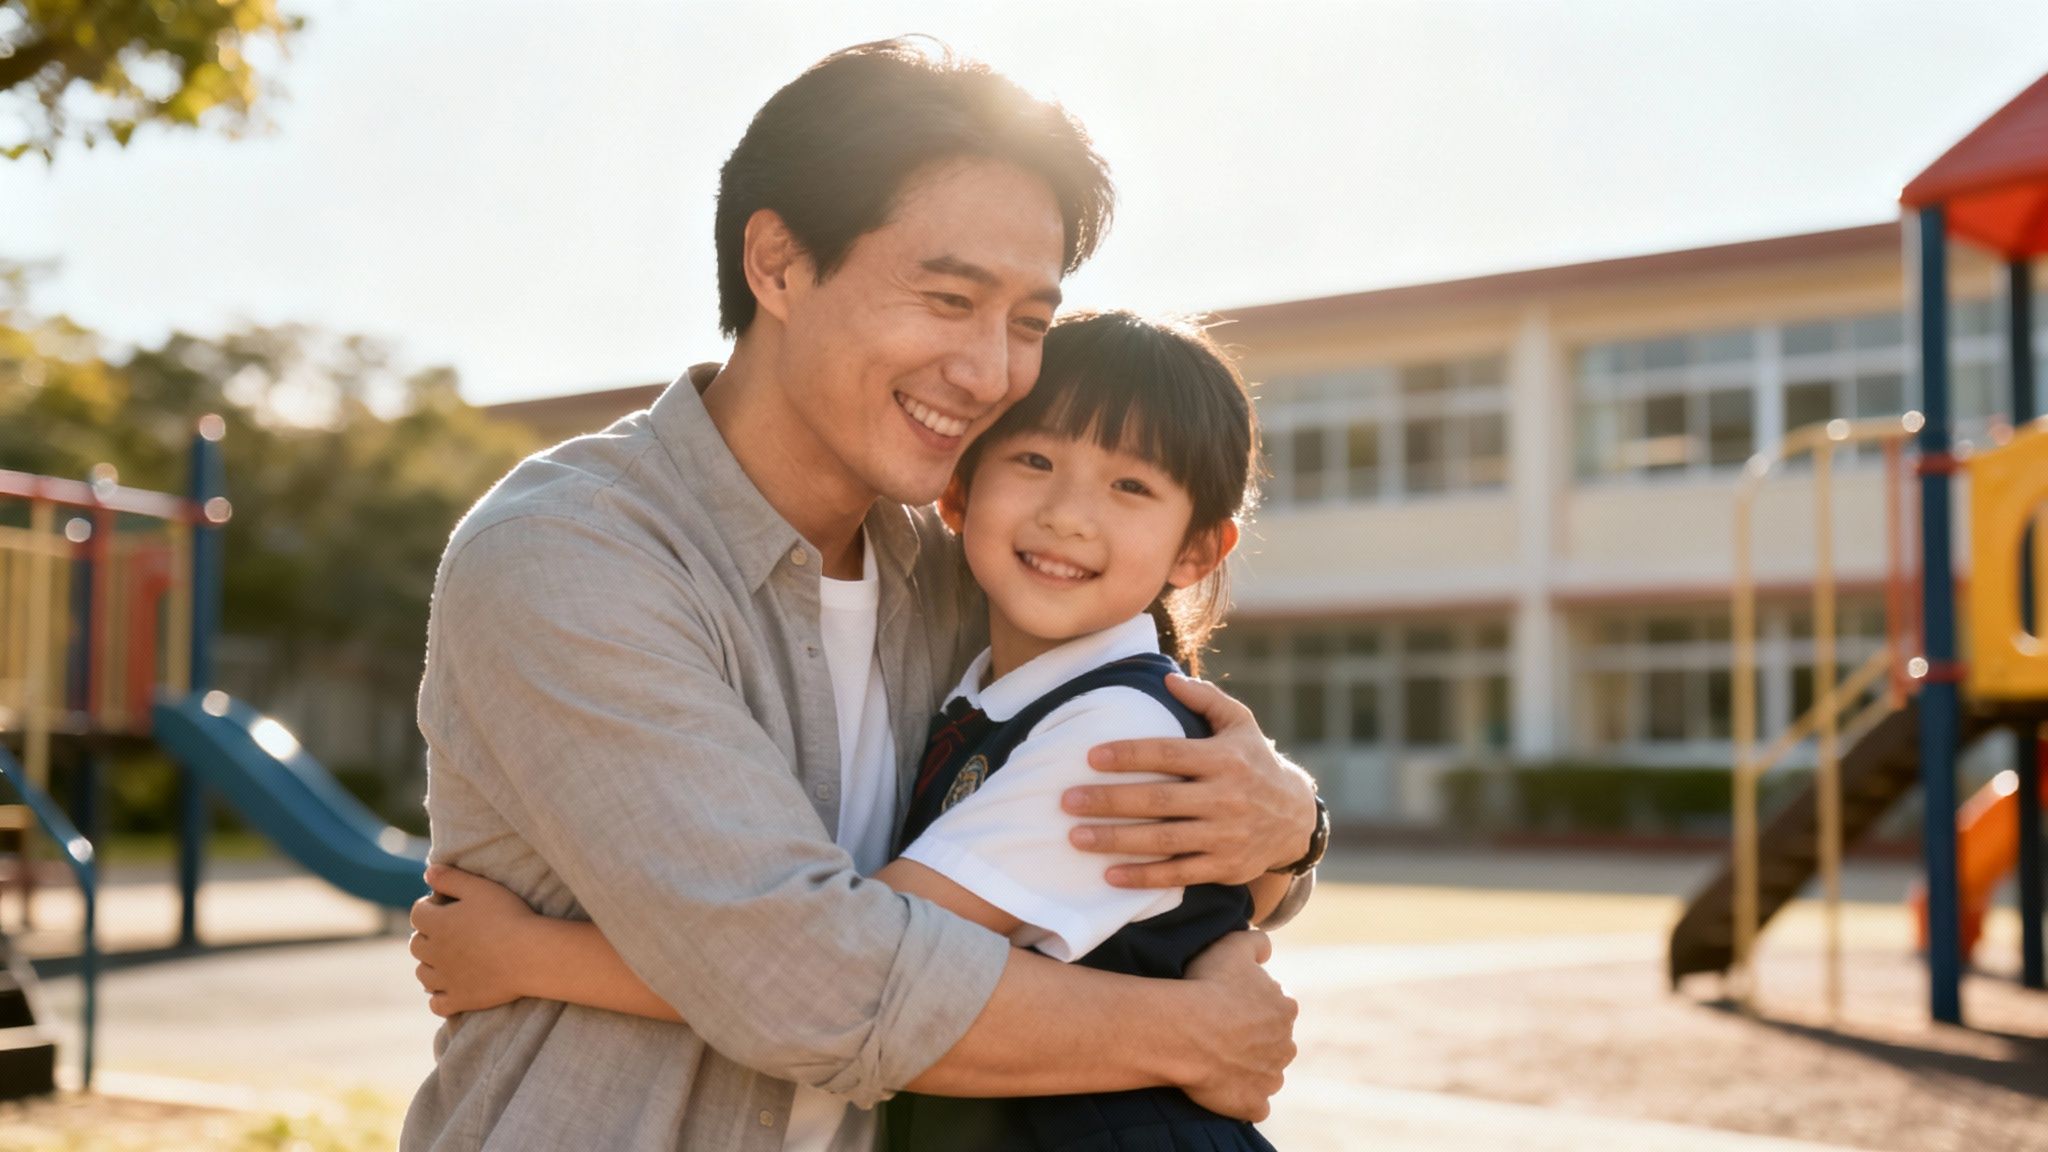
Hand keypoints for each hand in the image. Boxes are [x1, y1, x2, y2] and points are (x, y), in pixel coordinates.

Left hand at [409, 862, 540, 1016]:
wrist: (530, 954)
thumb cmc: (508, 916)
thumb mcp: (480, 888)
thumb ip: (451, 878)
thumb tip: (428, 872)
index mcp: (437, 923)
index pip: (417, 913)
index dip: (430, 906)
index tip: (447, 905)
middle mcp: (434, 953)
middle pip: (416, 944)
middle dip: (428, 936)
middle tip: (451, 932)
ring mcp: (445, 979)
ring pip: (422, 974)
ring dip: (430, 966)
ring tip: (450, 959)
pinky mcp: (459, 999)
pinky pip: (437, 1003)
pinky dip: (439, 996)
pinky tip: (453, 987)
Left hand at [1065, 674, 1317, 886]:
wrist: (1295, 818)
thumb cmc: (1254, 762)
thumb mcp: (1240, 723)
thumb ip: (1205, 698)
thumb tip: (1167, 678)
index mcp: (1224, 759)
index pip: (1168, 755)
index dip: (1129, 755)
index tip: (1090, 757)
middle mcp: (1226, 798)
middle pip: (1159, 801)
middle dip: (1109, 801)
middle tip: (1067, 801)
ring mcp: (1226, 836)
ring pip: (1164, 840)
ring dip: (1117, 840)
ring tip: (1076, 836)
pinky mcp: (1225, 867)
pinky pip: (1178, 874)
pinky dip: (1144, 877)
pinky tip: (1110, 875)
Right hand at [1173, 931, 1296, 1120]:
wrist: (1186, 1031)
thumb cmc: (1208, 986)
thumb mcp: (1233, 944)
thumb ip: (1257, 942)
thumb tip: (1267, 950)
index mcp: (1285, 1009)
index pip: (1276, 1008)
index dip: (1251, 1006)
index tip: (1227, 1005)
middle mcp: (1286, 1045)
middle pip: (1274, 1043)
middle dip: (1254, 1040)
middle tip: (1220, 1033)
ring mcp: (1271, 1078)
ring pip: (1266, 1074)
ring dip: (1249, 1070)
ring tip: (1218, 1060)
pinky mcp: (1254, 1104)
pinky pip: (1254, 1105)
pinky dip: (1243, 1100)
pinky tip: (1223, 1088)